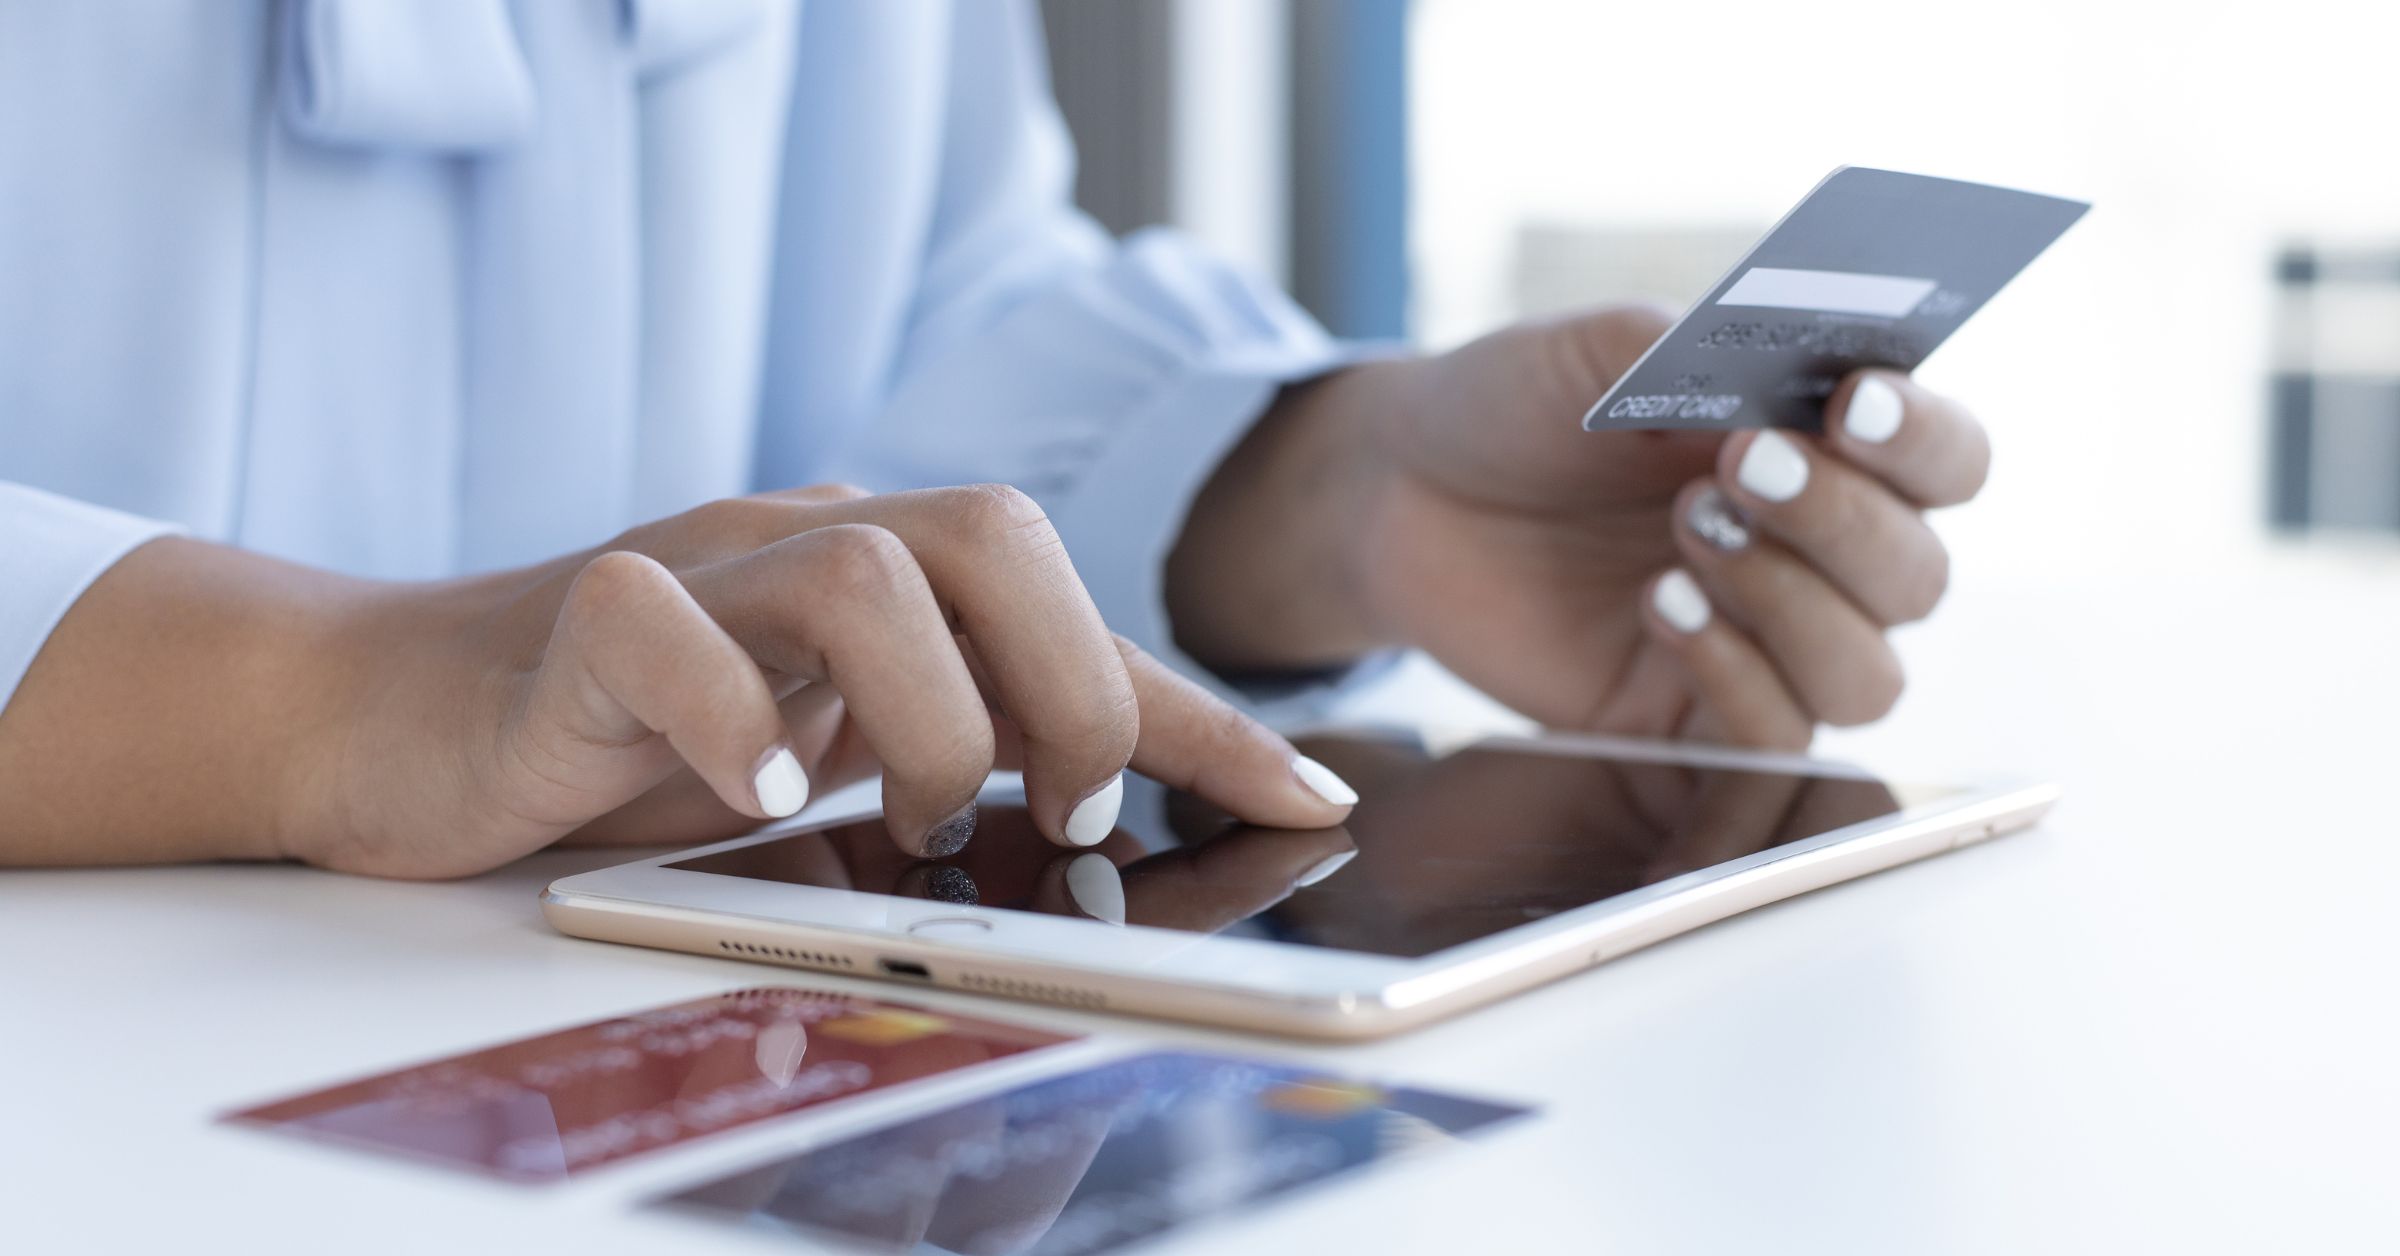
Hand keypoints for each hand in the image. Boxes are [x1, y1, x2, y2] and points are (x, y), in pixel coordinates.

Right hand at [0, 485, 1355, 875]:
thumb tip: (1118, 828)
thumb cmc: (631, 739)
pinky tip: (756, 796)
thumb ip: (956, 768)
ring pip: (859, 568)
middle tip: (1055, 814)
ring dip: (928, 714)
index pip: (1076, 614)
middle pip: (995, 534)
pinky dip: (729, 711)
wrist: (398, 710)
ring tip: (912, 819)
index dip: (1199, 711)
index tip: (1308, 801)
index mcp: (885, 573)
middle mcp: (804, 546)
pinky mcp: (574, 620)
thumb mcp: (828, 757)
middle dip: (1070, 689)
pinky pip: (663, 627)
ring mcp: (691, 569)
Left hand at [1171, 307, 1989, 748]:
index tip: (1858, 400)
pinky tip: (1662, 604)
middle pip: (1919, 576)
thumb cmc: (1519, 404)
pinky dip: (1735, 671)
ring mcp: (1762, 643)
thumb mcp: (1601, 349)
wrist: (1403, 488)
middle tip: (1737, 464)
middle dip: (1842, 519)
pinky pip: (1773, 735)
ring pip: (1867, 675)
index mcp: (1826, 447)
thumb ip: (1702, 348)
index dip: (1926, 439)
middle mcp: (1818, 554)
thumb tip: (1791, 375)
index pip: (1948, 461)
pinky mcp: (1691, 717)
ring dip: (1793, 605)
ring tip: (1686, 529)